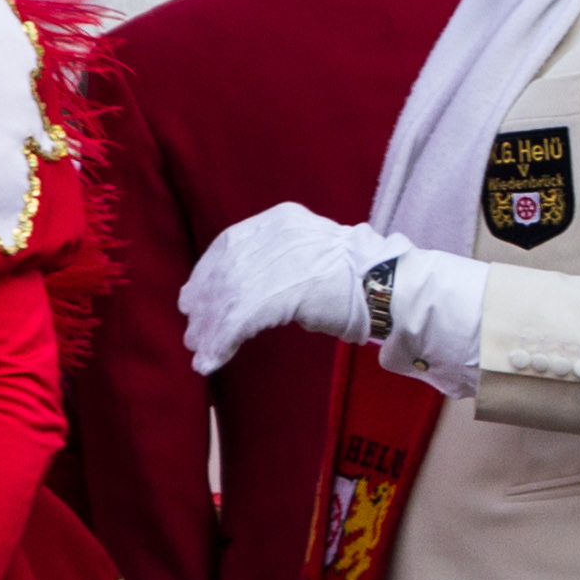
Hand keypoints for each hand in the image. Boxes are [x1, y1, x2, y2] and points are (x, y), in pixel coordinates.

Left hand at [181, 204, 409, 372]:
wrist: (387, 286)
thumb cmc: (354, 277)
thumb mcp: (310, 249)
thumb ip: (276, 258)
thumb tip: (238, 286)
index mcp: (281, 220)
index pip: (229, 242)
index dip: (206, 272)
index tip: (192, 296)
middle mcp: (277, 234)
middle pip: (224, 271)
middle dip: (204, 305)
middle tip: (193, 333)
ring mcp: (282, 261)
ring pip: (228, 298)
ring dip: (210, 330)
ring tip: (201, 352)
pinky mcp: (286, 291)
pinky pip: (241, 320)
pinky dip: (223, 341)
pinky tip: (213, 359)